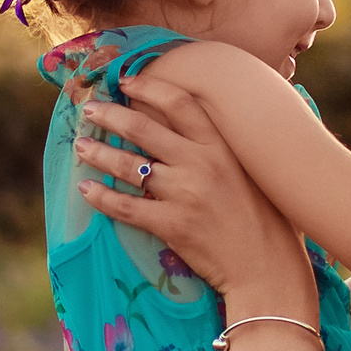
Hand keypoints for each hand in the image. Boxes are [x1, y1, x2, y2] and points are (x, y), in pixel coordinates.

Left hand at [74, 77, 312, 308]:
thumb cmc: (269, 220)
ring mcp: (185, 194)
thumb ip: (227, 148)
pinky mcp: (172, 225)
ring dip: (99, 153)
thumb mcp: (255, 172)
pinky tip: (86, 189)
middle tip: (90, 110)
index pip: (179, 103)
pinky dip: (102, 197)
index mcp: (222, 146)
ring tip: (82, 146)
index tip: (127, 82)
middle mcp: (201, 163)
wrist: (268, 268)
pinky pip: (126, 206)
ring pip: (129, 166)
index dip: (149, 87)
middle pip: (144, 128)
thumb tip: (200, 126)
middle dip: (110, 115)